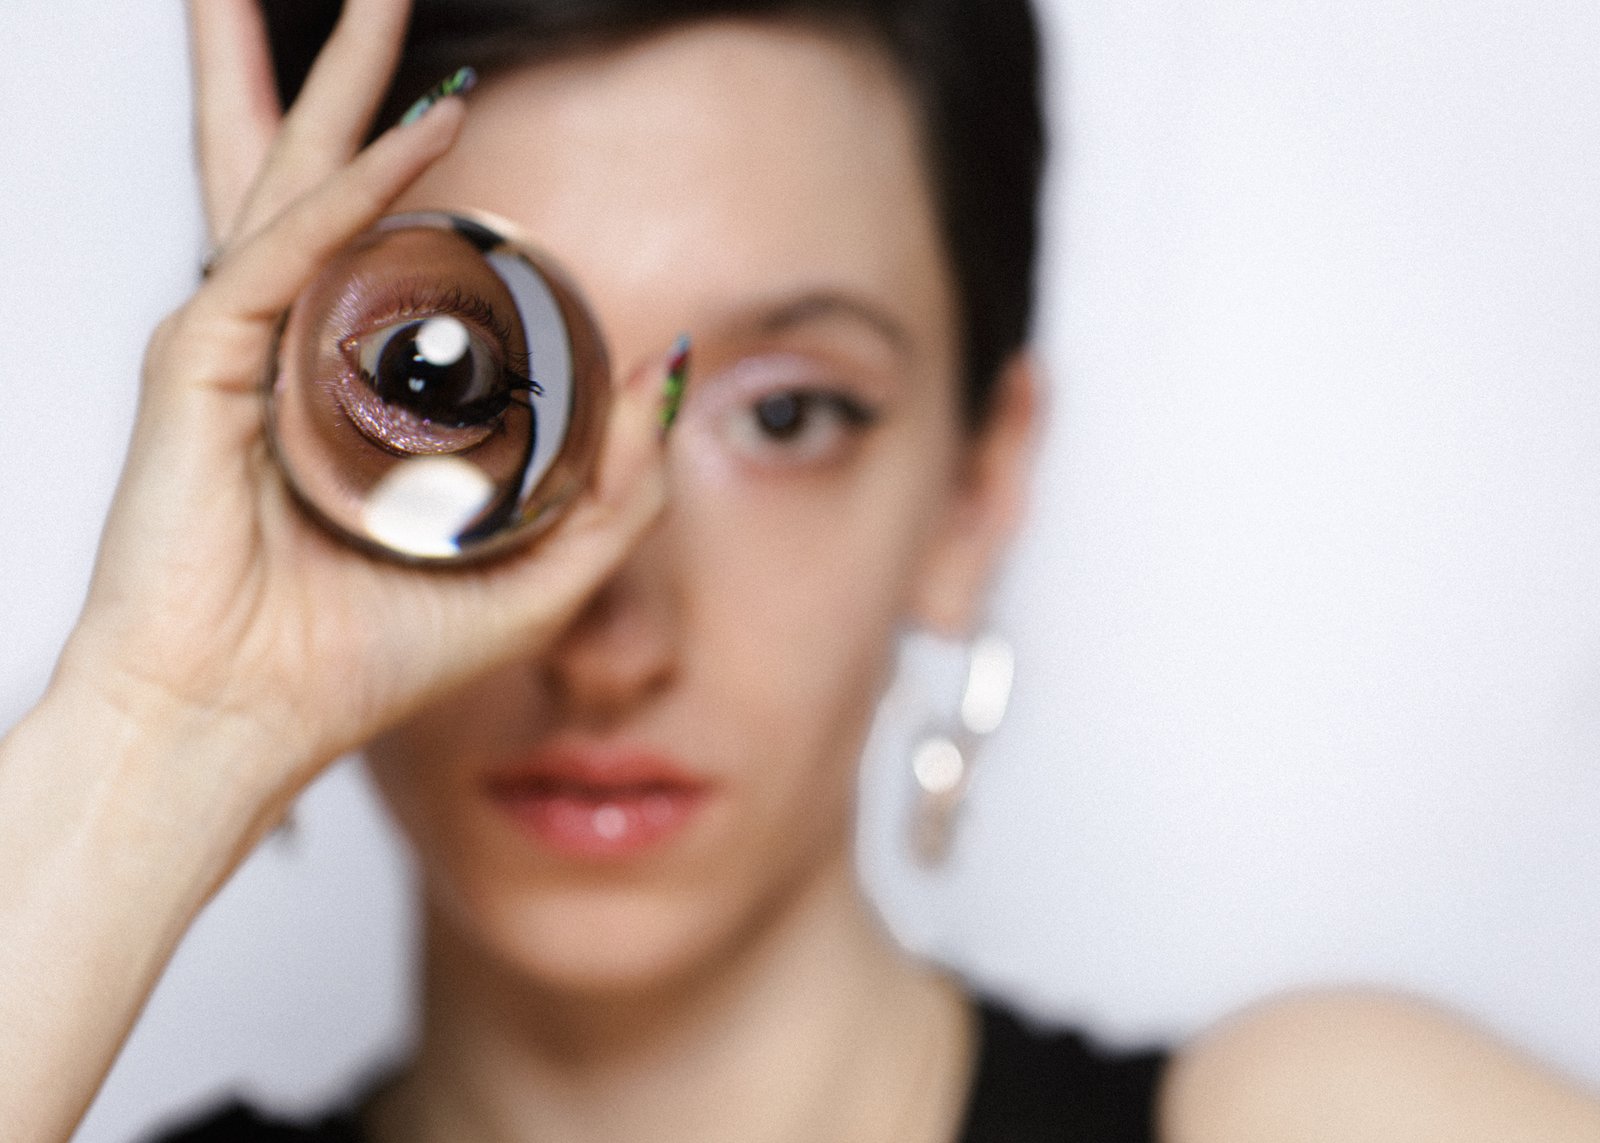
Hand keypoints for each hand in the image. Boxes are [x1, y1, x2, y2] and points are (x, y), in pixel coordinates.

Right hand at [54, 0, 668, 806]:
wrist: (240, 727)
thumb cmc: (355, 658)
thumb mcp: (528, 575)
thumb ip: (611, 490)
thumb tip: (672, 371)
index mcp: (340, 385)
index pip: (381, 246)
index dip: (419, 172)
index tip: (476, 98)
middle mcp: (284, 341)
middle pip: (321, 173)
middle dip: (354, 71)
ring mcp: (236, 341)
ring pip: (293, 174)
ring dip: (339, 76)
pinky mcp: (197, 362)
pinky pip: (287, 250)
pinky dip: (353, 187)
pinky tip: (422, 127)